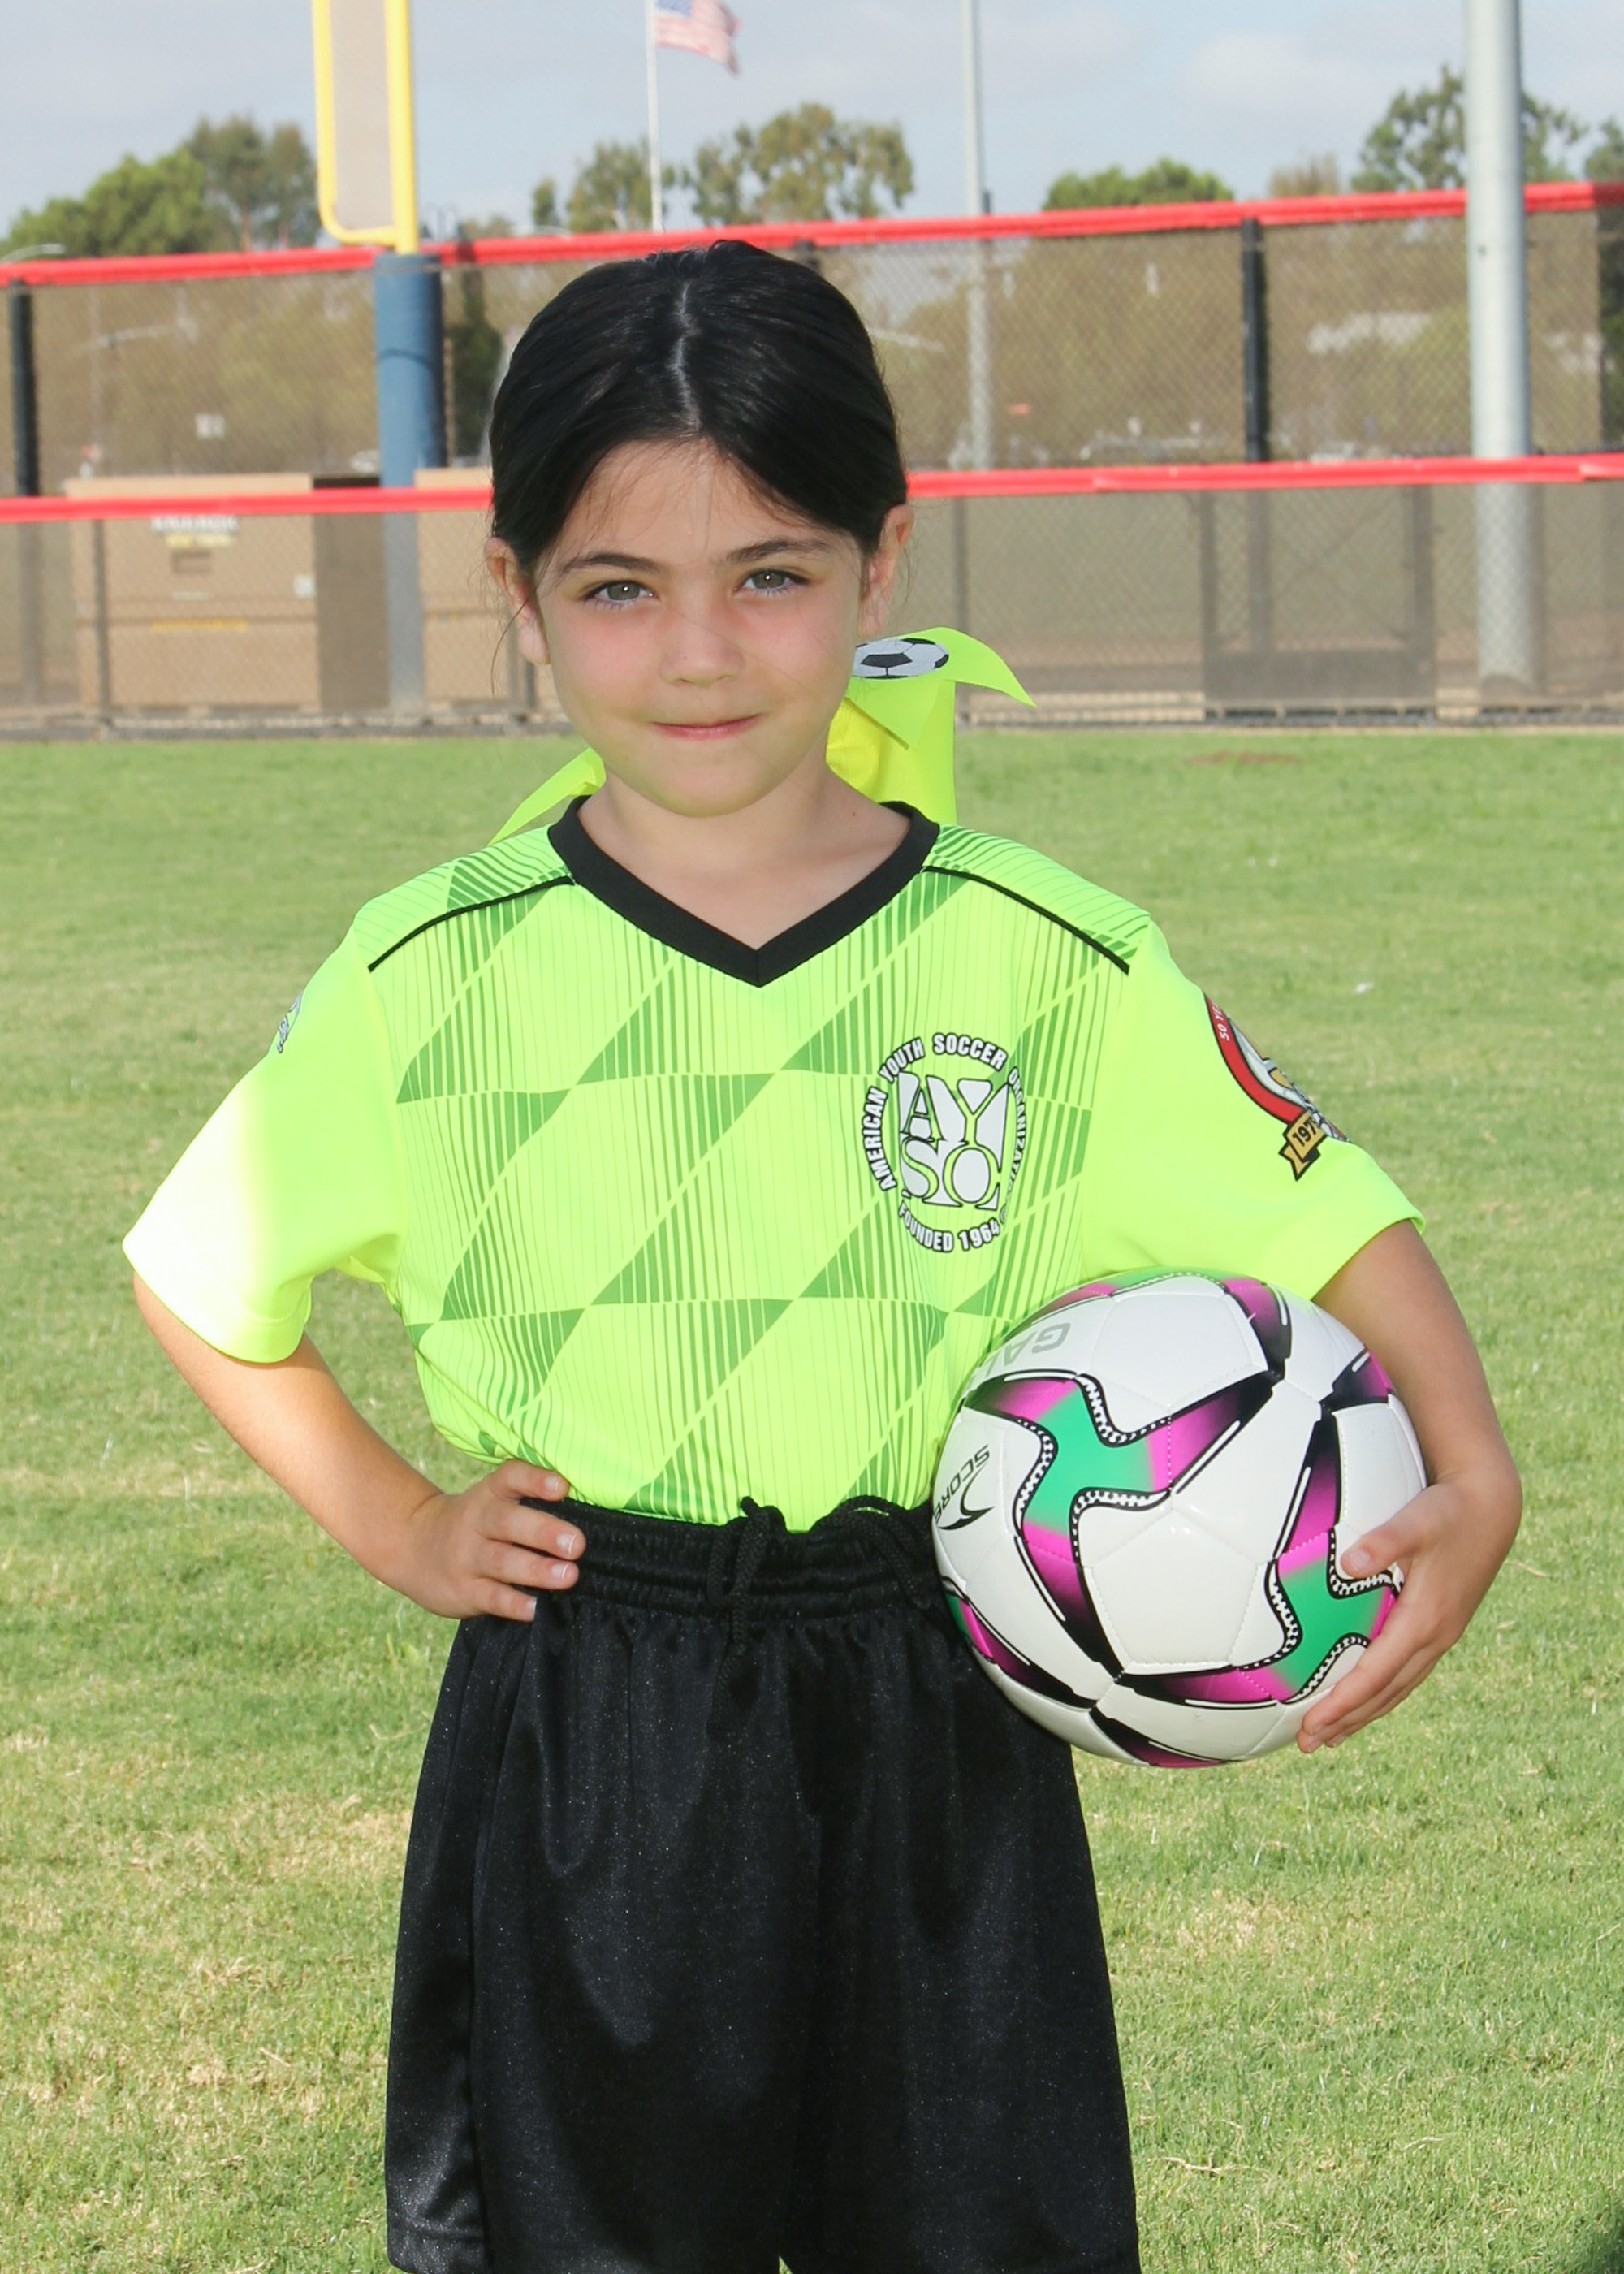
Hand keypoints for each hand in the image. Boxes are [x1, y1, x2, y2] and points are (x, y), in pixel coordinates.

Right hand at [393, 1463, 583, 1621]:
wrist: (413, 1546)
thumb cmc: (475, 1524)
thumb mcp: (491, 1502)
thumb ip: (529, 1503)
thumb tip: (591, 1515)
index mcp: (489, 1494)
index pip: (510, 1477)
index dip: (535, 1479)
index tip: (563, 1486)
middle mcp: (477, 1521)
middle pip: (508, 1522)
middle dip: (544, 1531)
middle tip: (577, 1544)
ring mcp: (468, 1557)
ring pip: (502, 1561)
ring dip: (537, 1569)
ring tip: (568, 1576)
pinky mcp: (464, 1590)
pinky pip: (491, 1597)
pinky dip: (514, 1603)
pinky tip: (536, 1608)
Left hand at [1297, 1458, 1519, 1751]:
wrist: (1492, 1509)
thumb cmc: (1447, 1512)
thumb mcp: (1416, 1520)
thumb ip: (1383, 1541)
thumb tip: (1349, 1561)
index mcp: (1425, 1621)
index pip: (1375, 1675)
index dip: (1343, 1704)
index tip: (1311, 1725)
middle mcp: (1435, 1638)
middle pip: (1384, 1693)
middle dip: (1346, 1721)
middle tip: (1307, 1745)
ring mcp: (1441, 1636)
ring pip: (1397, 1688)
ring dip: (1363, 1714)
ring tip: (1329, 1738)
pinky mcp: (1441, 1627)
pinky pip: (1406, 1671)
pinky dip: (1380, 1691)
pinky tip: (1361, 1696)